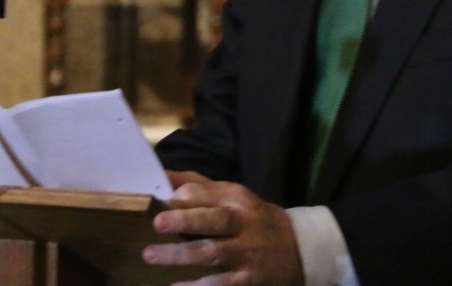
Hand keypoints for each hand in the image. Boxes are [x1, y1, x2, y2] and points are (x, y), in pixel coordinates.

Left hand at [143, 174, 303, 285]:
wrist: (300, 252)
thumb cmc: (256, 222)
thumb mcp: (236, 198)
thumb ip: (200, 187)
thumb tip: (164, 176)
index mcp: (241, 201)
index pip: (214, 193)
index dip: (189, 196)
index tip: (165, 198)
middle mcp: (245, 225)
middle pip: (215, 220)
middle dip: (186, 221)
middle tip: (157, 222)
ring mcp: (247, 254)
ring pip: (213, 253)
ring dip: (181, 255)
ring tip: (151, 255)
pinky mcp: (247, 281)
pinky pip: (220, 284)